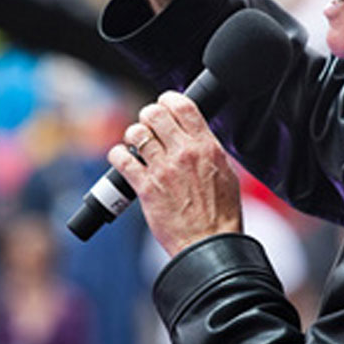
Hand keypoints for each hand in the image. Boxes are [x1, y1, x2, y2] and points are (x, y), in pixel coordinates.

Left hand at [107, 91, 241, 256]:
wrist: (210, 244)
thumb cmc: (221, 213)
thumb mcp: (225, 171)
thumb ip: (208, 149)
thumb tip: (195, 136)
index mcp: (207, 147)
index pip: (183, 106)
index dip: (168, 99)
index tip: (164, 104)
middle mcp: (184, 153)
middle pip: (154, 113)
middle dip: (148, 116)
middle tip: (149, 126)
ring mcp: (163, 169)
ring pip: (135, 132)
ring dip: (132, 135)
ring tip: (136, 145)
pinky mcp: (145, 188)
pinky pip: (121, 158)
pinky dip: (117, 155)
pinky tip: (123, 161)